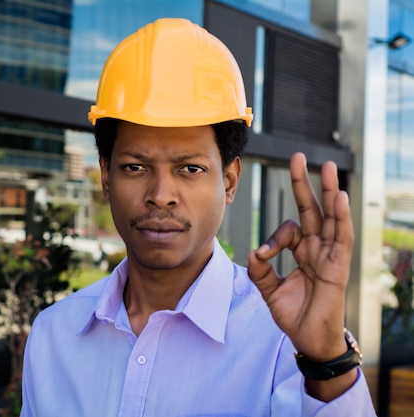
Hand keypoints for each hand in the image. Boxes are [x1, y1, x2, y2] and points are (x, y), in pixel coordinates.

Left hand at [247, 152, 352, 362]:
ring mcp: (329, 255)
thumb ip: (260, 270)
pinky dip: (341, 217)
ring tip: (327, 167)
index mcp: (302, 251)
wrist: (308, 339)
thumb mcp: (269, 289)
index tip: (262, 255)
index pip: (289, 228)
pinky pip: (341, 237)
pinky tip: (340, 198)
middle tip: (298, 157)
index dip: (274, 238)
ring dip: (329, 191)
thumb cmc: (293, 314)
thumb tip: (254, 252)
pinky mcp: (339, 266)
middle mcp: (317, 248)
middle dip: (305, 183)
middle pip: (312, 209)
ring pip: (330, 217)